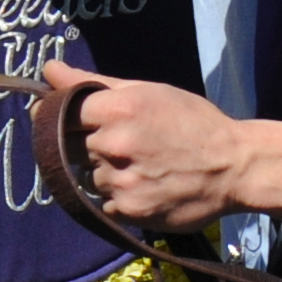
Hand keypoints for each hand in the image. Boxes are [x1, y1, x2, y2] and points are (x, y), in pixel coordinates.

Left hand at [39, 67, 281, 229]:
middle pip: (72, 147)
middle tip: (127, 142)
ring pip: (89, 176)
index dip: (63, 116)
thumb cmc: (189, 120)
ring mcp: (121, 182)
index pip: (60, 113)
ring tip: (143, 165)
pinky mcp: (130, 212)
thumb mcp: (145, 89)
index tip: (73, 119)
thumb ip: (90, 82)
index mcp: (116, 109)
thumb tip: (47, 69)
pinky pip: (104, 202)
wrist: (233, 165)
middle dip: (90, 144)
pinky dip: (119, 196)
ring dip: (106, 172)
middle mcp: (113, 145)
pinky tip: (146, 185)